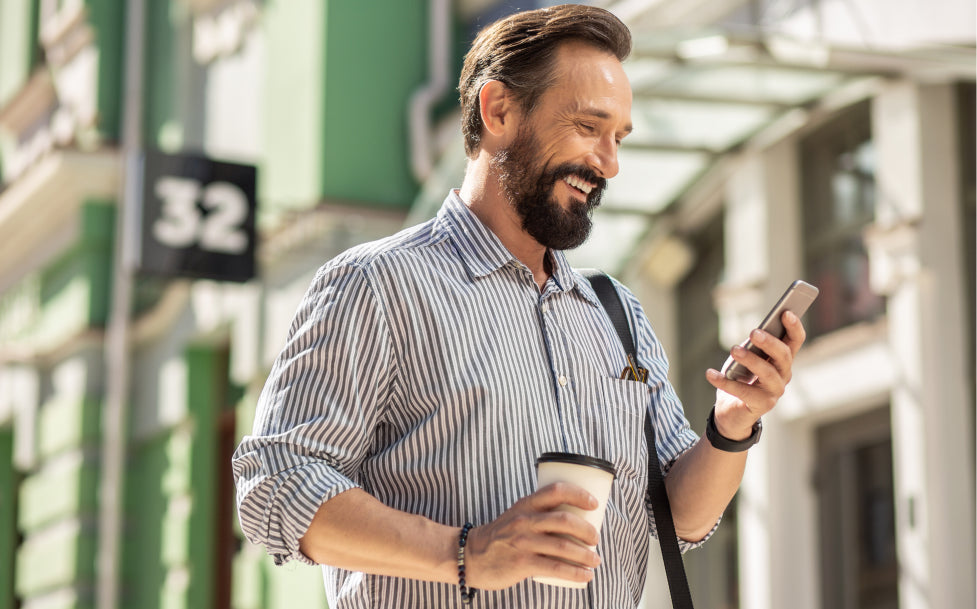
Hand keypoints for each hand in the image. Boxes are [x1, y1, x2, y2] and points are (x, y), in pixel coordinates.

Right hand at [463, 482, 601, 589]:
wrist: (471, 555)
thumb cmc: (502, 536)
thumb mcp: (517, 515)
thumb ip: (540, 513)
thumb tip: (575, 519)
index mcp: (526, 504)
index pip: (557, 490)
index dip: (579, 494)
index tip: (594, 503)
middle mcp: (525, 520)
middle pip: (565, 520)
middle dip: (587, 530)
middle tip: (595, 539)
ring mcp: (523, 542)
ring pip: (564, 546)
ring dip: (586, 555)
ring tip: (595, 560)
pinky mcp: (522, 563)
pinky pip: (555, 567)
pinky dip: (575, 572)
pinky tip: (586, 575)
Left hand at [704, 311, 806, 439]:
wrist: (731, 412)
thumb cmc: (740, 378)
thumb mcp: (745, 358)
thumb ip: (752, 346)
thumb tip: (754, 334)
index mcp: (782, 360)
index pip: (795, 341)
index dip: (794, 327)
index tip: (786, 312)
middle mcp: (783, 375)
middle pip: (784, 356)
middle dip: (770, 343)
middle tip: (754, 332)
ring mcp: (774, 392)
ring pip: (768, 373)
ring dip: (751, 360)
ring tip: (734, 350)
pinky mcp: (761, 405)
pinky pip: (743, 391)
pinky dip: (725, 382)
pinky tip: (710, 374)